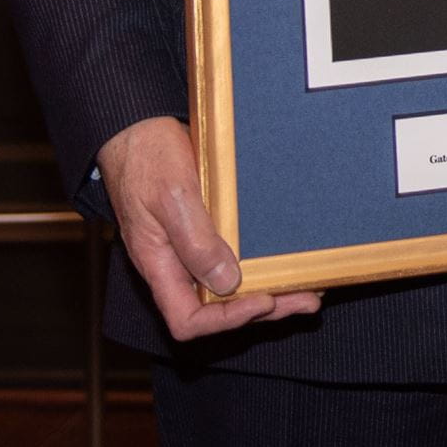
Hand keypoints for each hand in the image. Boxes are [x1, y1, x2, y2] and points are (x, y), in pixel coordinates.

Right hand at [95, 116, 321, 341]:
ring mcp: (190, 247)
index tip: (263, 300)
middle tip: (306, 300)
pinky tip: (285, 259)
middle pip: (217, 308)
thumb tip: (226, 282)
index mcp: (158, 265)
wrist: (138, 126)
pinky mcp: (205, 229)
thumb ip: (195, 241)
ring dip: (268, 289)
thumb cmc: (146, 157)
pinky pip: (232, 258)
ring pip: (228, 286)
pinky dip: (259, 264)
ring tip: (308, 288)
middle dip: (262, 309)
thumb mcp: (172, 197)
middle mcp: (175, 263)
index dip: (226, 320)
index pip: (186, 320)